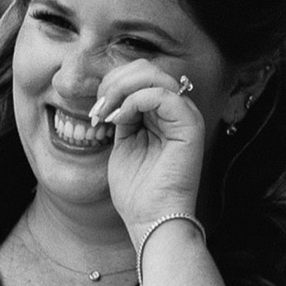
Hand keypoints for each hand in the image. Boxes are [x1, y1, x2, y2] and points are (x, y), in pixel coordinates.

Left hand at [90, 58, 204, 229]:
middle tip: (99, 110)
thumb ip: (121, 115)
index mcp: (161, 112)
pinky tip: (122, 119)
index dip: (112, 84)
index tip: (95, 112)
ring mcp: (185, 115)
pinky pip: (163, 95)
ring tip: (107, 115)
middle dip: (114, 82)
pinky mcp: (190, 125)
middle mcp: (176, 109)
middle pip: (146, 68)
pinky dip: (135, 101)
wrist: (149, 216)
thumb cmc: (135, 188)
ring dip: (121, 90)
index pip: (139, 75)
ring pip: (153, 75)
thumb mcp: (122, 143)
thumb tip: (110, 94)